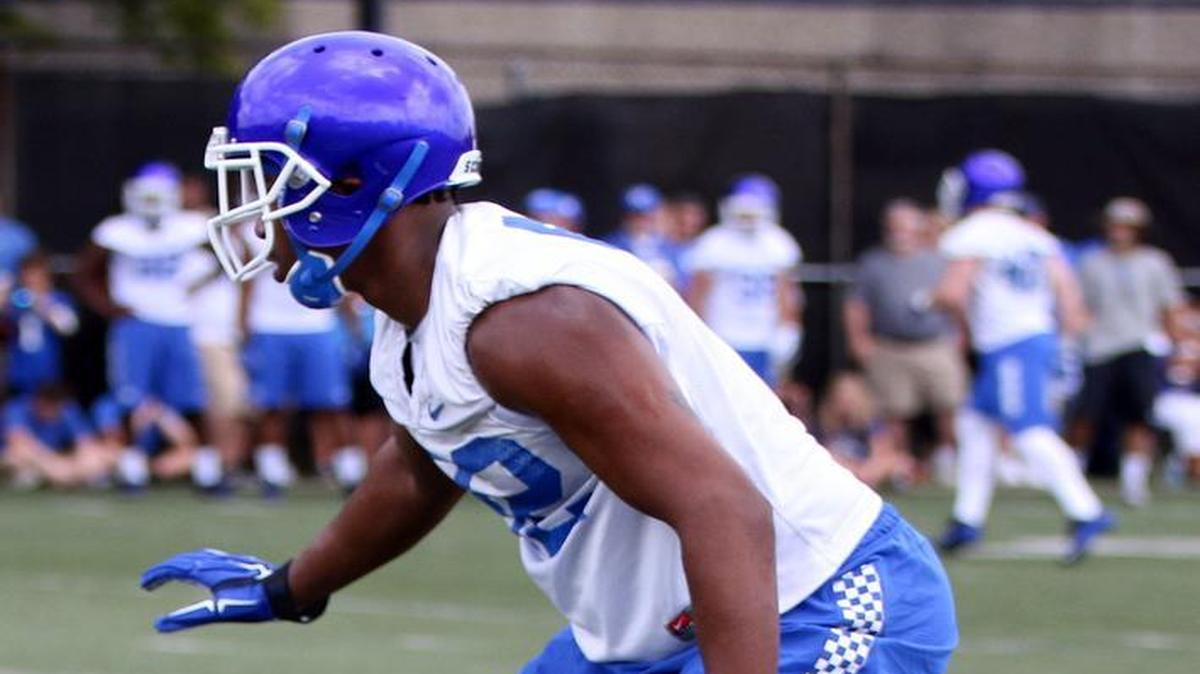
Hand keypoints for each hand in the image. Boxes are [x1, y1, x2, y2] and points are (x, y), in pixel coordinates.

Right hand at [140, 548, 276, 632]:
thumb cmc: (250, 602)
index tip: (144, 584)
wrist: (281, 589)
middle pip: (183, 560)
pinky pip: (211, 558)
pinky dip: (197, 562)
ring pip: (198, 557)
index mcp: (206, 570)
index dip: (158, 575)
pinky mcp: (239, 563)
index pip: (175, 568)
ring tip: (170, 573)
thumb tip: (159, 625)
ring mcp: (228, 560)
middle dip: (165, 569)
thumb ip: (189, 617)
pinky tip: (203, 570)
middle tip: (150, 580)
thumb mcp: (217, 612)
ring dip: (180, 564)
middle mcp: (215, 561)